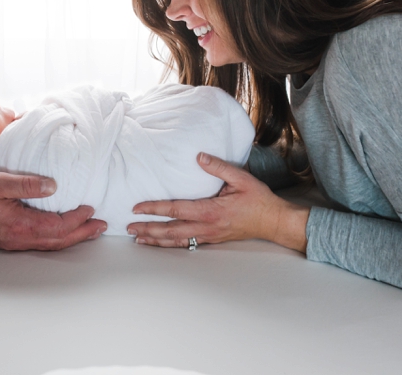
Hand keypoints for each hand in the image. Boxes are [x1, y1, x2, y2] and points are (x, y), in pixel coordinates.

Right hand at [0, 171, 106, 250]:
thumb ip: (27, 183)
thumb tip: (55, 185)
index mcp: (21, 224)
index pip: (59, 225)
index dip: (78, 218)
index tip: (91, 207)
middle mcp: (21, 238)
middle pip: (60, 240)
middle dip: (83, 233)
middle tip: (102, 226)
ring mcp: (15, 242)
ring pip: (51, 244)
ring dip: (73, 238)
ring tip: (89, 231)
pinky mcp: (10, 241)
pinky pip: (41, 242)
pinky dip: (57, 238)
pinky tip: (61, 232)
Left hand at [126, 152, 309, 252]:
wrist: (273, 221)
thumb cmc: (258, 199)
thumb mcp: (241, 178)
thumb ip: (219, 167)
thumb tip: (199, 156)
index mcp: (210, 210)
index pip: (175, 209)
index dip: (154, 209)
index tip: (137, 208)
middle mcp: (206, 226)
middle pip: (170, 230)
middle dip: (148, 229)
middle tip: (129, 228)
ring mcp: (208, 235)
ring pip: (176, 241)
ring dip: (156, 240)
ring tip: (138, 239)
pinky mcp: (211, 239)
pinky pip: (186, 244)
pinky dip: (170, 245)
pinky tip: (160, 244)